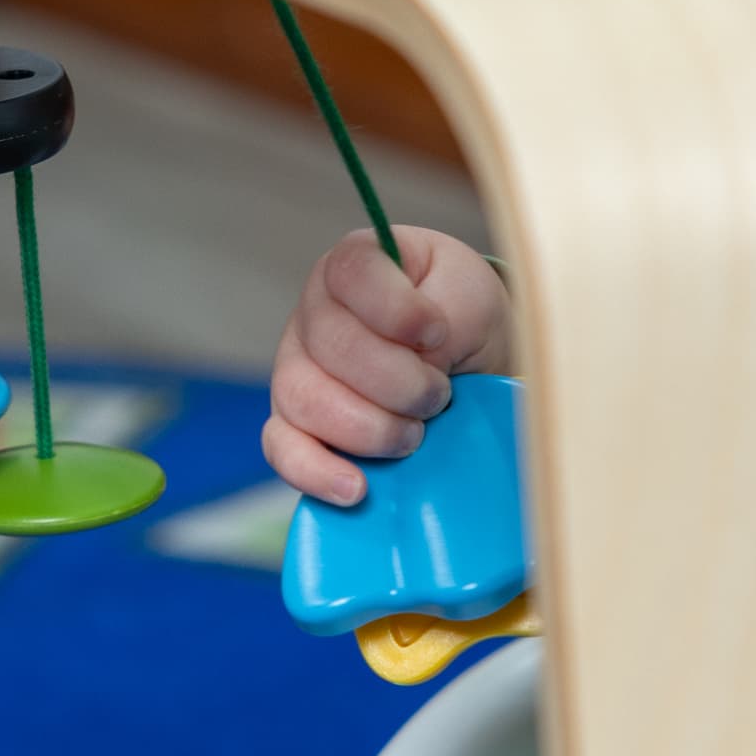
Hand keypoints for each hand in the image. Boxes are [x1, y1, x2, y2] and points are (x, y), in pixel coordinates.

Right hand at [264, 227, 512, 504]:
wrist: (467, 367)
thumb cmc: (464, 322)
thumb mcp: (473, 297)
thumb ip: (448, 313)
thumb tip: (420, 358)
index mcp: (355, 267)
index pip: (353, 273)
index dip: (399, 311)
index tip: (439, 334)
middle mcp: (314, 314)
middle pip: (334, 347)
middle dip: (401, 383)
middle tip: (441, 395)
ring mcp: (296, 370)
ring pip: (306, 401)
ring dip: (372, 428)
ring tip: (415, 436)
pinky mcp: (292, 425)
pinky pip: (282, 450)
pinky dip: (317, 472)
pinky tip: (356, 488)